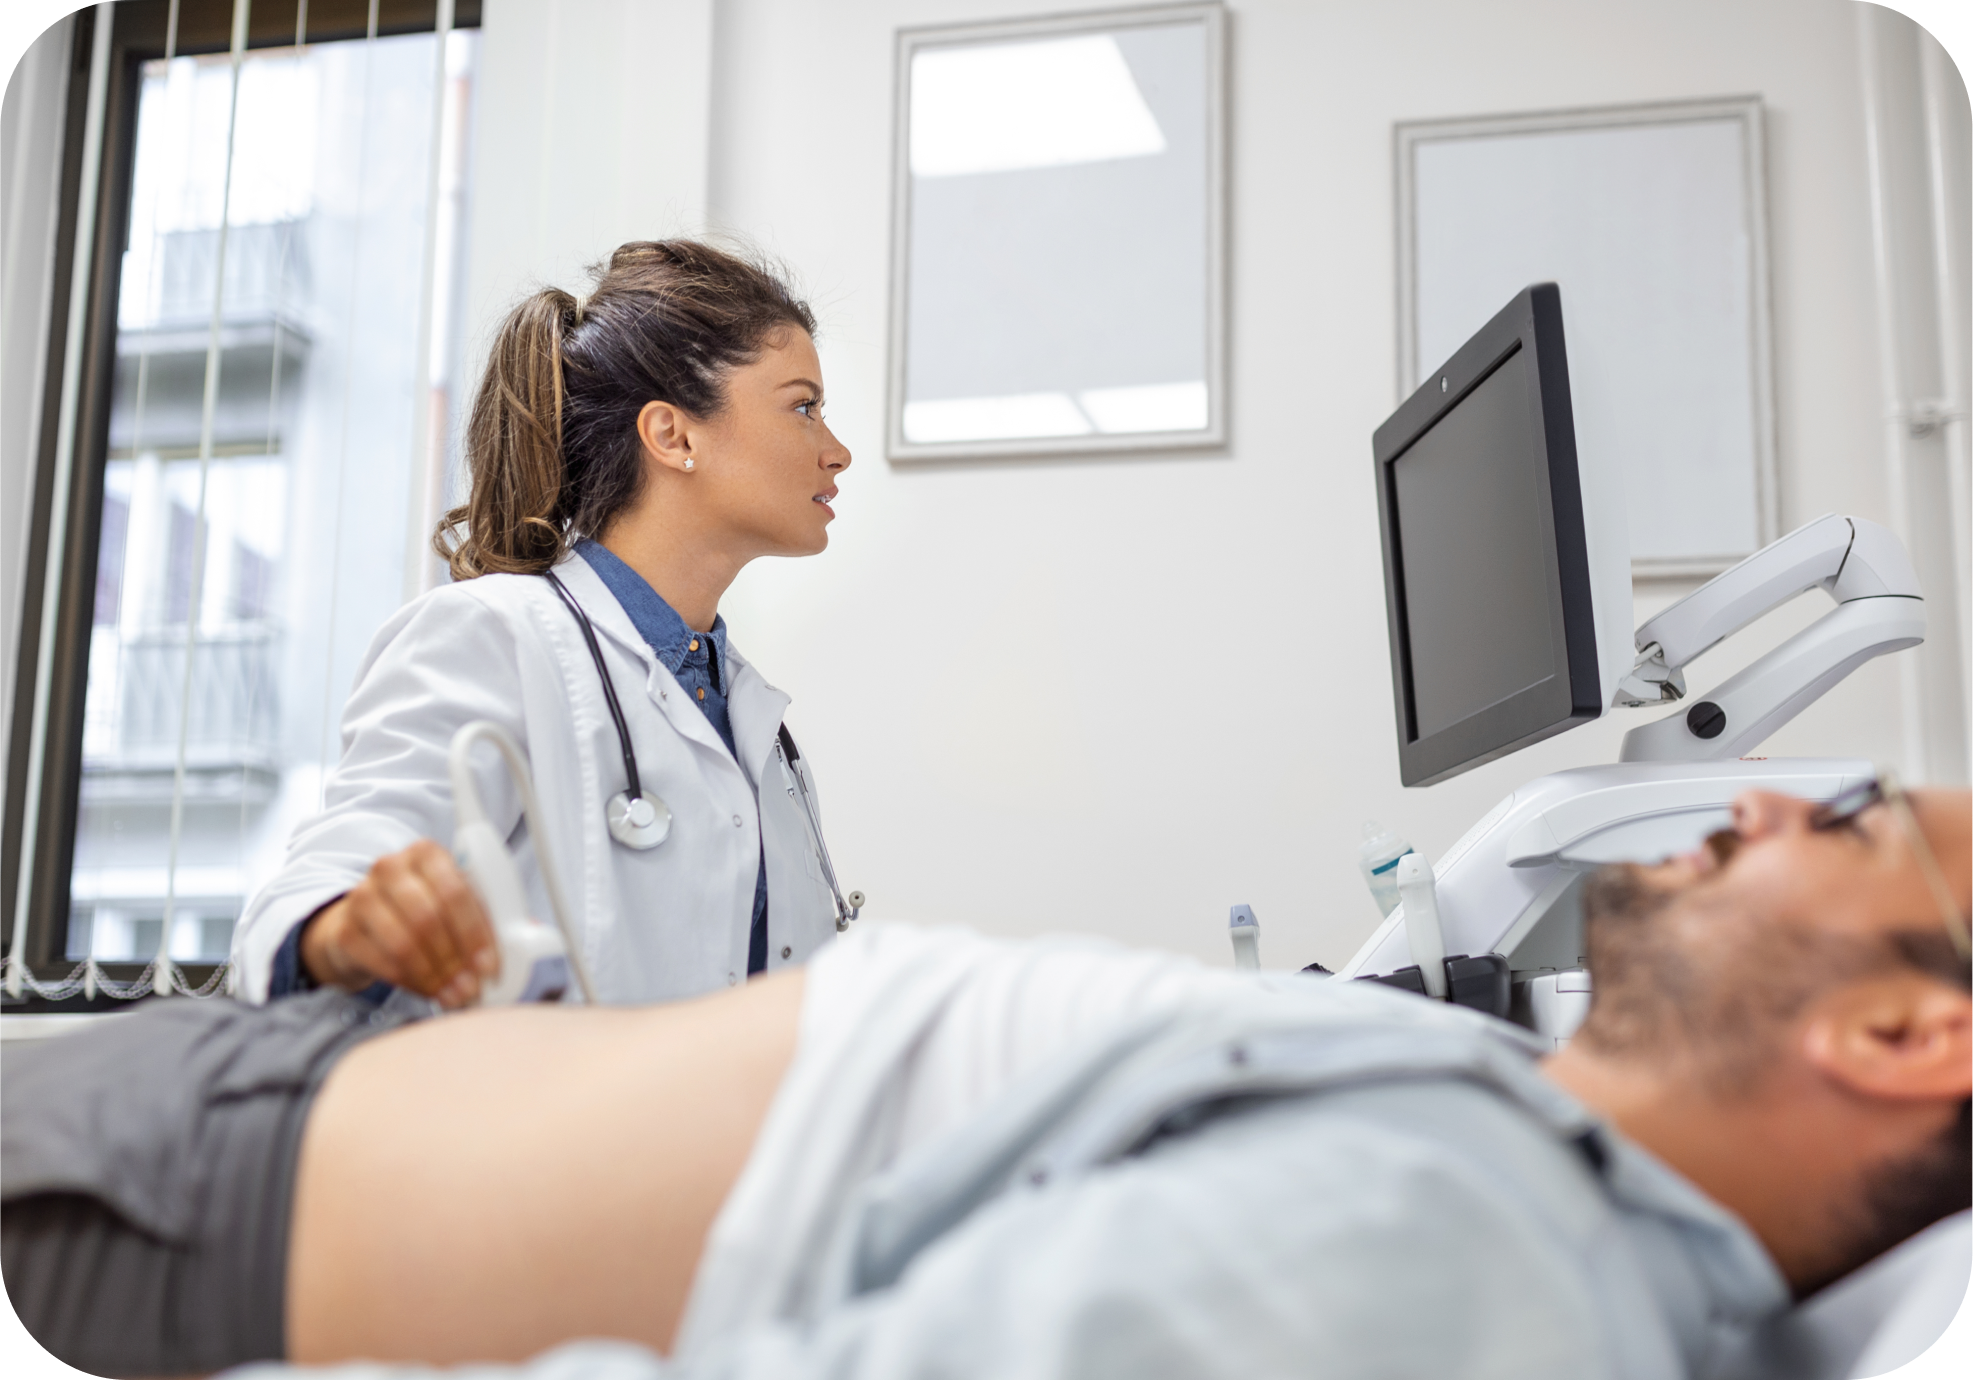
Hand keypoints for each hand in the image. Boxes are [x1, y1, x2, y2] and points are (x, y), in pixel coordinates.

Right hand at [303, 840, 497, 1007]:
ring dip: (435, 976)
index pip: (455, 891)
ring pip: (404, 942)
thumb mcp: (459, 903)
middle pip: (428, 918)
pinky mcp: (344, 928)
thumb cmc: (426, 908)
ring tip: (454, 993)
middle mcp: (391, 868)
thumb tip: (527, 939)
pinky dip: (411, 983)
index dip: (476, 933)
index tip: (490, 964)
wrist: (369, 920)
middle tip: (472, 986)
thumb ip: (490, 915)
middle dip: (456, 960)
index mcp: (428, 853)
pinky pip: (381, 962)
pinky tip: (429, 991)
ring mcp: (363, 896)